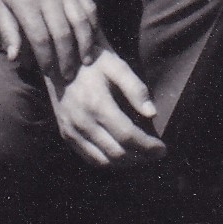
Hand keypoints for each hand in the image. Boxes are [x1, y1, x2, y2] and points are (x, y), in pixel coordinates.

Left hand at [0, 0, 99, 82]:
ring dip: (85, 45)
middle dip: (67, 59)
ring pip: (81, 21)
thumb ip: (9, 33)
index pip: (41, 38)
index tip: (49, 73)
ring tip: (85, 63)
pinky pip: (90, 7)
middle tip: (68, 76)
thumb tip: (15, 60)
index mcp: (25, 2)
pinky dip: (94, 26)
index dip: (47, 59)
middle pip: (63, 33)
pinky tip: (93, 41)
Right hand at [46, 47, 164, 169]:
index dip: (148, 146)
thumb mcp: (116, 66)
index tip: (163, 148)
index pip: (128, 136)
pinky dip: (108, 162)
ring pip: (104, 161)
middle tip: (156, 153)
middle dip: (142, 157)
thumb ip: (136, 88)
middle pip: (117, 153)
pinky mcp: (66, 134)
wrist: (59, 59)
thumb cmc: (93, 61)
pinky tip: (122, 155)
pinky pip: (89, 158)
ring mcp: (71, 129)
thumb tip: (152, 113)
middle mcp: (81, 121)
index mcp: (96, 103)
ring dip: (127, 163)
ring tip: (141, 155)